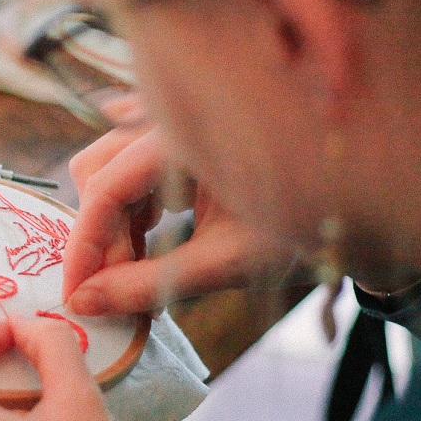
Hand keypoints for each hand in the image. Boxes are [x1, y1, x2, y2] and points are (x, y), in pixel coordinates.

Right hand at [64, 127, 297, 315]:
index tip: (75, 294)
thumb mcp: (225, 264)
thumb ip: (149, 285)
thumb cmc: (296, 229)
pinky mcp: (172, 137)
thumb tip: (84, 303)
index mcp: (188, 136)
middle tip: (120, 289)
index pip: (107, 187)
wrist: (345, 207)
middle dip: (100, 236)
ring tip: (139, 271)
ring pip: (106, 168)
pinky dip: (129, 210)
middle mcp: (171, 117)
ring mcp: (169, 123)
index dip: (84, 247)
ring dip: (112, 224)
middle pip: (96, 170)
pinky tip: (150, 243)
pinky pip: (126, 167)